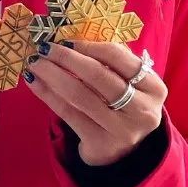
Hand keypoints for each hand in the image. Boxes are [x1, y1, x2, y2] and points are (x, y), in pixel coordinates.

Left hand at [23, 40, 167, 165]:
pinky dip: (48, 94)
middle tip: (44, 48)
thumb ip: (110, 60)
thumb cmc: (124, 106)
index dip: (89, 45)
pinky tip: (34, 82)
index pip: (119, 58)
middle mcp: (142, 110)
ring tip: (35, 63)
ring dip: (52, 75)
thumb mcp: (128, 83)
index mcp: (153, 87)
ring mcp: (122, 129)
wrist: (125, 152)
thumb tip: (71, 34)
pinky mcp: (100, 143)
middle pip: (98, 76)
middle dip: (66, 58)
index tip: (65, 39)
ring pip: (80, 95)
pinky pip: (68, 113)